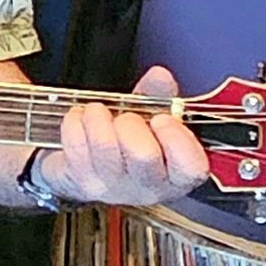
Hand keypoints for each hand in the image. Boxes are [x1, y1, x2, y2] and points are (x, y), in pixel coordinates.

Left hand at [39, 65, 210, 206]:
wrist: (89, 169)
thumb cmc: (128, 144)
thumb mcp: (151, 118)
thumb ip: (159, 96)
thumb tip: (160, 76)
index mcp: (176, 174)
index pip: (190, 167)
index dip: (176, 138)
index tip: (162, 119)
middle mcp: (148, 187)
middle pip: (143, 154)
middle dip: (130, 123)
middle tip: (125, 117)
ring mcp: (114, 189)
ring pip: (105, 146)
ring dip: (98, 118)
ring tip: (98, 113)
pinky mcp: (83, 183)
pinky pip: (76, 145)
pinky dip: (75, 122)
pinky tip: (81, 122)